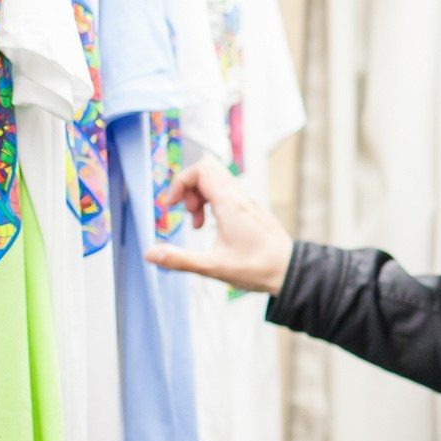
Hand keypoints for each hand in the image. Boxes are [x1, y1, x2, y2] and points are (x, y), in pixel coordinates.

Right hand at [144, 161, 294, 294]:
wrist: (290, 271)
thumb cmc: (257, 268)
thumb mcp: (213, 267)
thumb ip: (180, 259)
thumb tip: (150, 253)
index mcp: (230, 204)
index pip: (201, 170)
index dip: (180, 182)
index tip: (172, 206)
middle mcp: (240, 197)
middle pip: (208, 170)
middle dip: (188, 188)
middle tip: (186, 213)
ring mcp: (248, 202)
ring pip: (217, 181)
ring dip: (200, 196)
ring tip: (198, 224)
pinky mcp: (252, 210)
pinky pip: (227, 193)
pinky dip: (213, 203)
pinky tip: (212, 227)